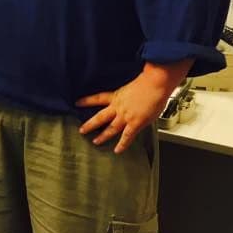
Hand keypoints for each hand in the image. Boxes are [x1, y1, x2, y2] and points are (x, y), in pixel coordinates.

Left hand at [75, 59, 191, 152]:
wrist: (154, 84)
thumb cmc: (147, 81)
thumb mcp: (132, 86)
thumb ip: (130, 94)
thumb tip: (133, 98)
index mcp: (117, 96)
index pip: (98, 98)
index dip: (87, 101)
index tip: (77, 103)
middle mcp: (118, 107)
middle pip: (100, 117)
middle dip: (90, 124)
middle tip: (82, 130)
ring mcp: (126, 116)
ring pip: (111, 128)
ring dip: (103, 136)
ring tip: (95, 142)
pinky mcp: (135, 123)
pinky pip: (127, 136)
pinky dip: (122, 144)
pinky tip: (117, 150)